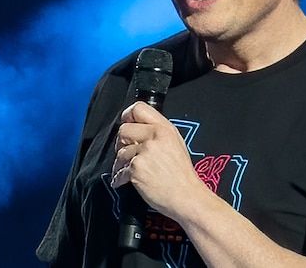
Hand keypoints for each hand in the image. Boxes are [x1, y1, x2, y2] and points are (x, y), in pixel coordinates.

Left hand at [111, 102, 205, 217]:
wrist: (186, 196)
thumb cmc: (182, 175)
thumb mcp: (176, 143)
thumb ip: (158, 133)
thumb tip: (138, 129)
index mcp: (165, 129)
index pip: (138, 108)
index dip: (128, 115)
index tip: (126, 123)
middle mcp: (154, 137)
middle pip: (123, 130)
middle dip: (122, 142)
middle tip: (127, 152)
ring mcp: (145, 153)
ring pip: (120, 152)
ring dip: (120, 164)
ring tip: (128, 171)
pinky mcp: (136, 169)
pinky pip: (119, 171)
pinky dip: (119, 178)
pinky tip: (125, 181)